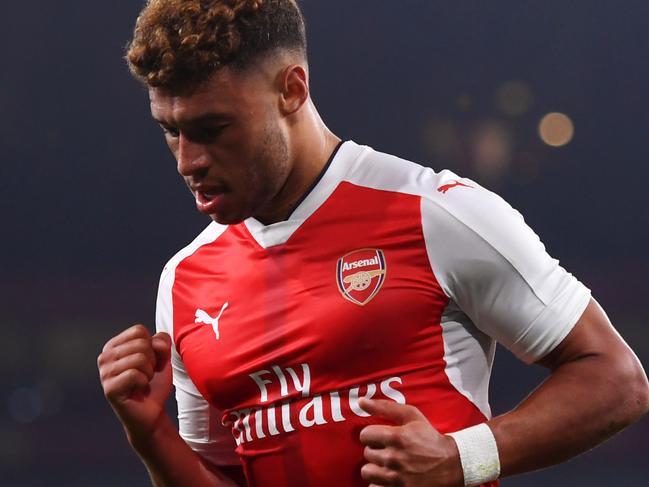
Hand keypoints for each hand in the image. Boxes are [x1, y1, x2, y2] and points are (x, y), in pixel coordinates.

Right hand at [97, 324, 172, 444]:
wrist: (152, 412)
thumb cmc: (154, 383)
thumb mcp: (162, 356)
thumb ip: (161, 341)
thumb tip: (154, 341)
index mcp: (114, 345)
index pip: (139, 330)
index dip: (153, 346)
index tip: (150, 362)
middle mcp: (105, 356)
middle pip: (141, 343)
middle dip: (152, 360)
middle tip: (147, 374)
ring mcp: (104, 373)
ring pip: (139, 357)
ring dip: (149, 372)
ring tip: (143, 381)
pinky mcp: (109, 388)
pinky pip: (135, 374)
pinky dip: (144, 382)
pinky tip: (138, 389)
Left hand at [359, 398, 462, 486]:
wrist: (451, 465)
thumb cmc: (429, 438)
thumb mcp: (412, 416)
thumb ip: (385, 407)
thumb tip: (360, 401)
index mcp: (396, 437)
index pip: (365, 435)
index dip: (372, 434)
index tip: (380, 437)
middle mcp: (394, 458)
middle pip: (367, 453)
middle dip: (376, 450)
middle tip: (389, 450)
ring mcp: (396, 477)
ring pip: (367, 472)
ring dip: (375, 467)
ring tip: (387, 464)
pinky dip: (380, 483)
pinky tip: (390, 477)